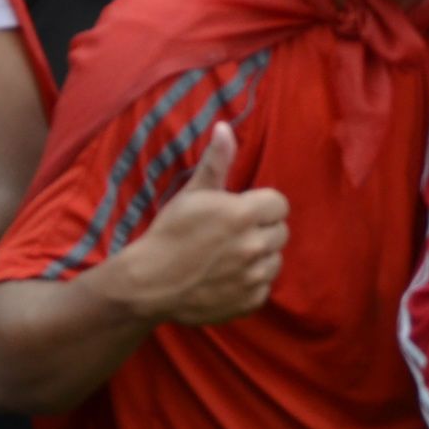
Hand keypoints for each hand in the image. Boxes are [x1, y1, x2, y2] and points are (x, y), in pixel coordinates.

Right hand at [109, 122, 289, 326]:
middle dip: (262, 230)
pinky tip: (228, 278)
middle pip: (281, 232)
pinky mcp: (249, 302)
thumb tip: (225, 127)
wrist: (148, 283)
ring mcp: (253, 277)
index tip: (242, 211)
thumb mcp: (192, 193)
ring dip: (260, 258)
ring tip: (231, 257)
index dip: (262, 206)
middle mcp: (254, 245)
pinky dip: (251, 284)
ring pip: (275, 261)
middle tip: (234, 235)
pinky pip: (264, 288)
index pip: (279, 204)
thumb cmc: (169, 233)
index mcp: (243, 214)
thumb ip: (216, 162)